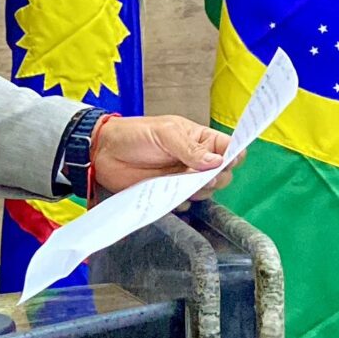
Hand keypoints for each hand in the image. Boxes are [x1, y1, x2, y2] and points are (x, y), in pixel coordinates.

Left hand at [89, 114, 243, 199]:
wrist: (105, 152)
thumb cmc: (134, 134)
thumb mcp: (163, 133)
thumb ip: (190, 148)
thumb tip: (217, 161)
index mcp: (198, 139)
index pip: (229, 147)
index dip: (234, 155)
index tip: (228, 162)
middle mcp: (196, 160)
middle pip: (223, 175)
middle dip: (216, 178)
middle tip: (199, 176)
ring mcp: (184, 178)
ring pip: (207, 192)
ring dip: (199, 191)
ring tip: (180, 182)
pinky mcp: (170, 194)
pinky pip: (187, 204)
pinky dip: (182, 203)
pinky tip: (169, 194)